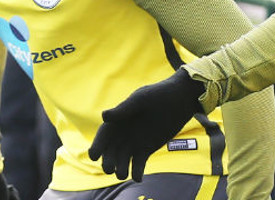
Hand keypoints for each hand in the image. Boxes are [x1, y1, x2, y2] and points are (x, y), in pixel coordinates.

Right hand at [87, 68, 204, 181]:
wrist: (179, 100)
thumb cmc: (158, 95)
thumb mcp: (141, 100)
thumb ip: (123, 109)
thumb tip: (104, 116)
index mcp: (118, 120)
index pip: (103, 135)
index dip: (97, 146)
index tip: (94, 156)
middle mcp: (123, 134)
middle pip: (110, 152)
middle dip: (107, 162)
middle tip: (110, 168)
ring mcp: (134, 143)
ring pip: (122, 161)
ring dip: (120, 169)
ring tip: (123, 174)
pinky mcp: (146, 151)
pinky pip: (138, 166)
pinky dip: (137, 173)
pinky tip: (138, 178)